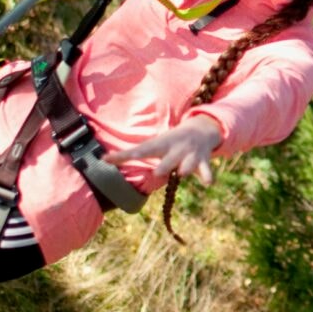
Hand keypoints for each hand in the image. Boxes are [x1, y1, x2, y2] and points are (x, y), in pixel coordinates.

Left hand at [104, 115, 222, 186]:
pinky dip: (206, 176)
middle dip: (164, 166)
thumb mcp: (156, 144)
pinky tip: (208, 182)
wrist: (203, 129)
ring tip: (183, 172)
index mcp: (161, 144)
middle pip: (167, 160)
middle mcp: (175, 149)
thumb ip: (135, 153)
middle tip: (158, 172)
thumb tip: (104, 159)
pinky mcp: (203, 161)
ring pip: (188, 165)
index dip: (123, 156)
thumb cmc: (172, 141)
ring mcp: (190, 154)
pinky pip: (205, 170)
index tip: (107, 159)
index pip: (139, 151)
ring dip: (185, 169)